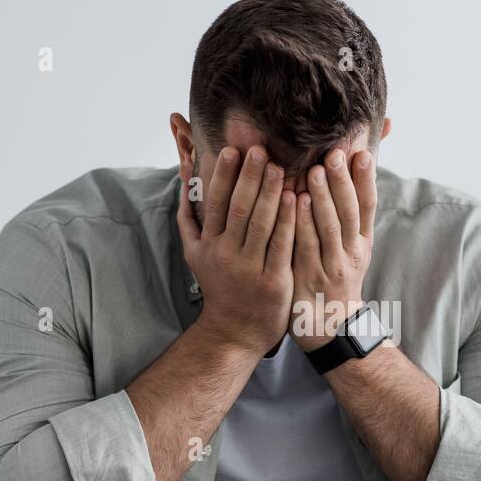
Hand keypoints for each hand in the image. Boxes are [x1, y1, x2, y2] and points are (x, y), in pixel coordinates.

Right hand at [177, 145, 296, 356]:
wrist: (234, 331)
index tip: (232, 150)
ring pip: (261, 223)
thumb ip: (188, 220)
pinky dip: (288, 220)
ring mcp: (250, 268)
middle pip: (239, 208)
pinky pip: (281, 244)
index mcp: (208, 244)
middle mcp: (226, 254)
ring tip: (280, 167)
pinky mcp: (273, 280)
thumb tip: (184, 184)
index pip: (215, 203)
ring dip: (271, 193)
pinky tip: (296, 198)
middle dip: (250, 176)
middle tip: (260, 149)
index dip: (223, 175)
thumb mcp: (194, 255)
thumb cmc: (219, 287)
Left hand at [290, 147, 375, 350]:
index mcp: (362, 242)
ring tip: (316, 170)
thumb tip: (347, 176)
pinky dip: (302, 222)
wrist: (329, 328)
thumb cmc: (335, 281)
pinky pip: (307, 246)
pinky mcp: (310, 278)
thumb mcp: (350, 251)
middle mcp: (352, 253)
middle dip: (343, 181)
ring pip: (330, 227)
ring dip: (323, 198)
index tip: (362, 153)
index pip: (368, 206)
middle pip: (351, 212)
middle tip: (335, 153)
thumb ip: (346, 217)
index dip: (366, 179)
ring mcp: (332, 266)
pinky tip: (296, 202)